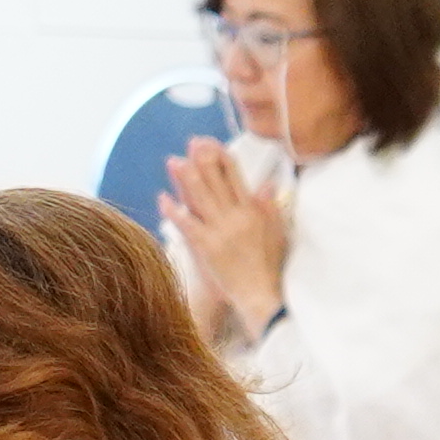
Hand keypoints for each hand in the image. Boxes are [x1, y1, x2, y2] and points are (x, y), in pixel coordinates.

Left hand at [162, 139, 292, 340]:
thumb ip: (269, 208)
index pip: (237, 179)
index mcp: (254, 213)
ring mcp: (221, 231)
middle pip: (217, 183)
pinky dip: (174, 211)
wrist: (262, 296)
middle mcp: (238, 217)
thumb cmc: (270, 268)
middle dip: (204, 161)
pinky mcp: (207, 247)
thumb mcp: (277, 234)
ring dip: (186, 178)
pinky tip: (163, 199)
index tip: (213, 144)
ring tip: (174, 161)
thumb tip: (268, 184)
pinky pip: (188, 224)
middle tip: (192, 143)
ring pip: (201, 198)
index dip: (224, 160)